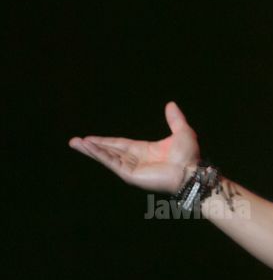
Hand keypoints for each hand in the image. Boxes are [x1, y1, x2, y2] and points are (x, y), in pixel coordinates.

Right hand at [69, 101, 200, 193]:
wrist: (190, 171)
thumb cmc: (188, 155)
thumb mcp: (182, 131)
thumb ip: (174, 119)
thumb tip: (170, 104)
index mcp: (144, 150)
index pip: (120, 144)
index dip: (105, 141)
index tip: (90, 138)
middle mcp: (135, 159)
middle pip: (109, 150)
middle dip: (92, 146)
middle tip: (74, 141)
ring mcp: (131, 168)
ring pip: (107, 156)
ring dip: (90, 150)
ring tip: (75, 143)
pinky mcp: (130, 174)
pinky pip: (111, 162)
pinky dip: (99, 155)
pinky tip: (88, 148)